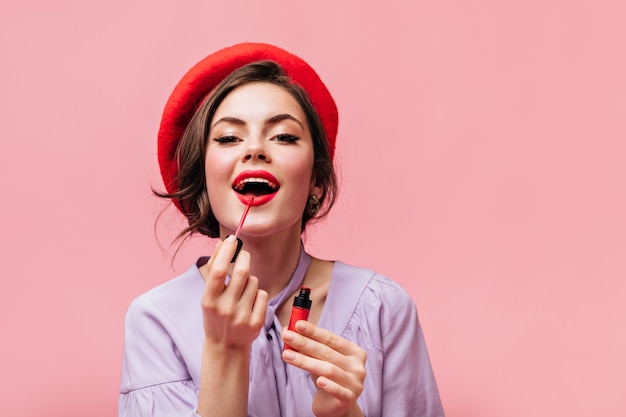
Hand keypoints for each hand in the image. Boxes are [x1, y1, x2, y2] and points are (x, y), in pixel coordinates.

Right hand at [200, 236, 268, 350]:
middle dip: (244, 258)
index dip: (226, 252)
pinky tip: (250, 303)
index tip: (231, 240)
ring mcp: (242, 317)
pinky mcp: (256, 323)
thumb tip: (221, 243)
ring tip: (243, 290)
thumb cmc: (216, 315)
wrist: (225, 347)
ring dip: (250, 280)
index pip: (219, 271)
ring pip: (254, 282)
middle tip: (244, 254)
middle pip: (242, 272)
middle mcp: (225, 309)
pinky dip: (257, 294)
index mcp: (209, 300)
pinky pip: (262, 295)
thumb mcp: (209, 295)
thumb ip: (214, 268)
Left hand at [281, 321, 365, 416]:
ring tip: (287, 355)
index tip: (298, 324)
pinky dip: (329, 385)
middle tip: (287, 336)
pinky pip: (338, 391)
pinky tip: (318, 381)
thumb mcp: (319, 359)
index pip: (331, 339)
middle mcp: (357, 366)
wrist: (335, 405)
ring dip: (305, 361)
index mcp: (354, 352)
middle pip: (327, 352)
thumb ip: (308, 346)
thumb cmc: (327, 377)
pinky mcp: (349, 399)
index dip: (314, 331)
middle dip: (305, 343)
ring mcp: (355, 383)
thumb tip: (287, 329)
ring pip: (328, 369)